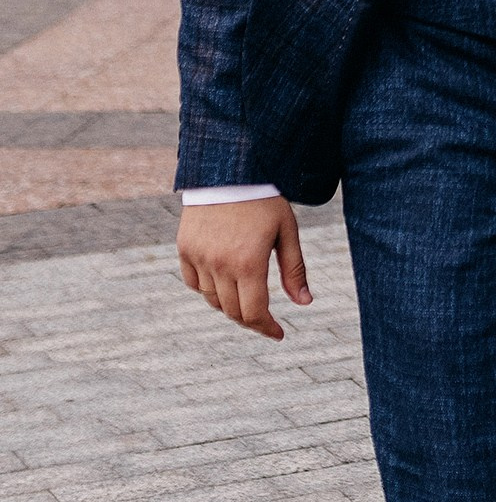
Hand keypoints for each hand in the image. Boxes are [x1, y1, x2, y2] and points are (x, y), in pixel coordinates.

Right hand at [177, 198, 310, 340]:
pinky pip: (194, 283)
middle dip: (251, 320)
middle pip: (233, 312)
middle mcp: (221, 265)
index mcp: (249, 262)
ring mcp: (200, 257)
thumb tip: (304, 303)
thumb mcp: (286, 231)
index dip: (267, 328)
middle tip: (265, 318)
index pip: (254, 313)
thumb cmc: (264, 199)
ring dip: (229, 304)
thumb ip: (294, 269)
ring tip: (246, 295)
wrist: (229, 167)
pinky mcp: (185, 249)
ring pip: (212, 300)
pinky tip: (222, 282)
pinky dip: (207, 289)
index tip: (279, 333)